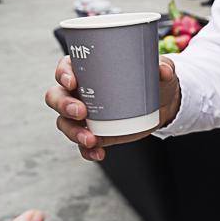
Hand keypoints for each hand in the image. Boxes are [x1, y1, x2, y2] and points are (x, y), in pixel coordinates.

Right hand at [45, 56, 180, 160]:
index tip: (72, 82)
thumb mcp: (160, 70)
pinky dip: (86, 150)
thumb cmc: (154, 79)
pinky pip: (82, 144)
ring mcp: (84, 115)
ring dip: (73, 132)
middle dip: (63, 105)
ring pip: (65, 122)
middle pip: (57, 96)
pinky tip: (98, 153)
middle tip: (82, 112)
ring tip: (91, 139)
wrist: (162, 104)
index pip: (66, 68)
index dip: (63, 74)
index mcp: (89, 69)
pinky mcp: (95, 133)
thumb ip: (163, 67)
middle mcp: (80, 92)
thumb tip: (163, 71)